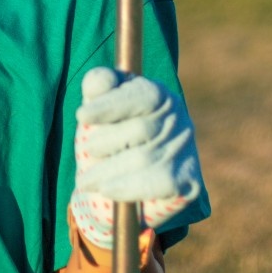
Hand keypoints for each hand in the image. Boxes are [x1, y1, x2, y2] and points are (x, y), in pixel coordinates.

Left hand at [69, 67, 201, 250]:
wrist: (119, 191)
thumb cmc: (107, 142)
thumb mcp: (98, 112)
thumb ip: (97, 88)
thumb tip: (100, 81)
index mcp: (156, 94)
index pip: (141, 94)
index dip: (111, 104)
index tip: (81, 115)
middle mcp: (177, 118)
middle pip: (141, 129)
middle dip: (106, 141)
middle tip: (87, 150)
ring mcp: (185, 150)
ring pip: (144, 158)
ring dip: (107, 170)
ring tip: (85, 180)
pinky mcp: (189, 182)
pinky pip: (159, 184)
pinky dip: (128, 187)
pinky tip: (107, 189)